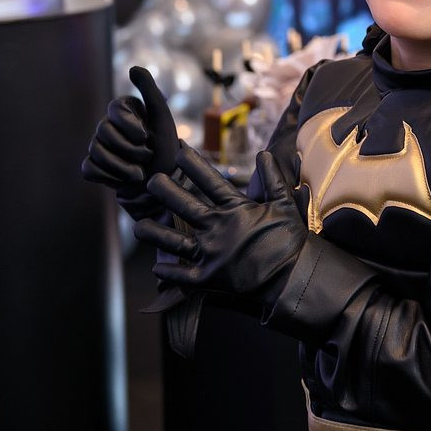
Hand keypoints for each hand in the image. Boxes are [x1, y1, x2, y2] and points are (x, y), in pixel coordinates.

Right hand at [81, 66, 179, 214]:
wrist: (164, 182)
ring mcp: (98, 145)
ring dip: (123, 167)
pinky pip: (89, 169)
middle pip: (103, 132)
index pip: (114, 109)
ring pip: (96, 152)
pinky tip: (123, 179)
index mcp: (123, 110)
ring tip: (139, 172)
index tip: (146, 136)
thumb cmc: (166, 147)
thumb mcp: (162, 118)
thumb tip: (133, 67)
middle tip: (148, 156)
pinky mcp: (94, 166)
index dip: (131, 126)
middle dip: (130, 149)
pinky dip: (109, 177)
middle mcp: (108, 124)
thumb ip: (150, 91)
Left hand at [135, 144, 305, 302]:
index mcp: (235, 209)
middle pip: (184, 206)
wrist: (293, 276)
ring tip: (137, 226)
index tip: (179, 152)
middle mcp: (217, 228)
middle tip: (151, 180)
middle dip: (165, 191)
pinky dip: (168, 272)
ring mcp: (211, 254)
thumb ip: (272, 178)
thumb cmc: (289, 239)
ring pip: (174, 242)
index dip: (193, 165)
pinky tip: (156, 267)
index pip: (210, 181)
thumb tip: (264, 153)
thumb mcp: (283, 204)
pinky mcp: (210, 277)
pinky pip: (183, 276)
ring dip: (154, 233)